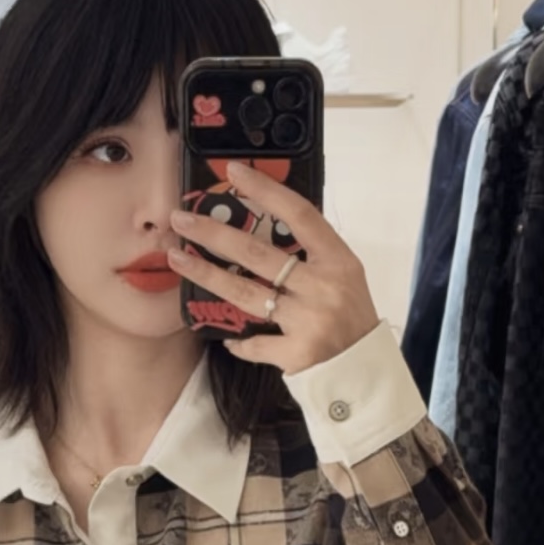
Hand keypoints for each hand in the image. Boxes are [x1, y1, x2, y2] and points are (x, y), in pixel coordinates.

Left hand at [168, 160, 379, 374]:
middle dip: (213, 233)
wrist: (366, 372)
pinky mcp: (296, 354)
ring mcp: (308, 321)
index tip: (234, 172)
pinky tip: (225, 336)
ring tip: (177, 259)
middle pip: (258, 253)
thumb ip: (312, 256)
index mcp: (338, 261)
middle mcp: (323, 287)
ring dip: (206, 275)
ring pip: (246, 294)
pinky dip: (238, 341)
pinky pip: (254, 343)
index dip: (266, 190)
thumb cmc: (352, 319)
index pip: (299, 215)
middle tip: (180, 219)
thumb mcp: (345, 277)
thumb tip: (265, 227)